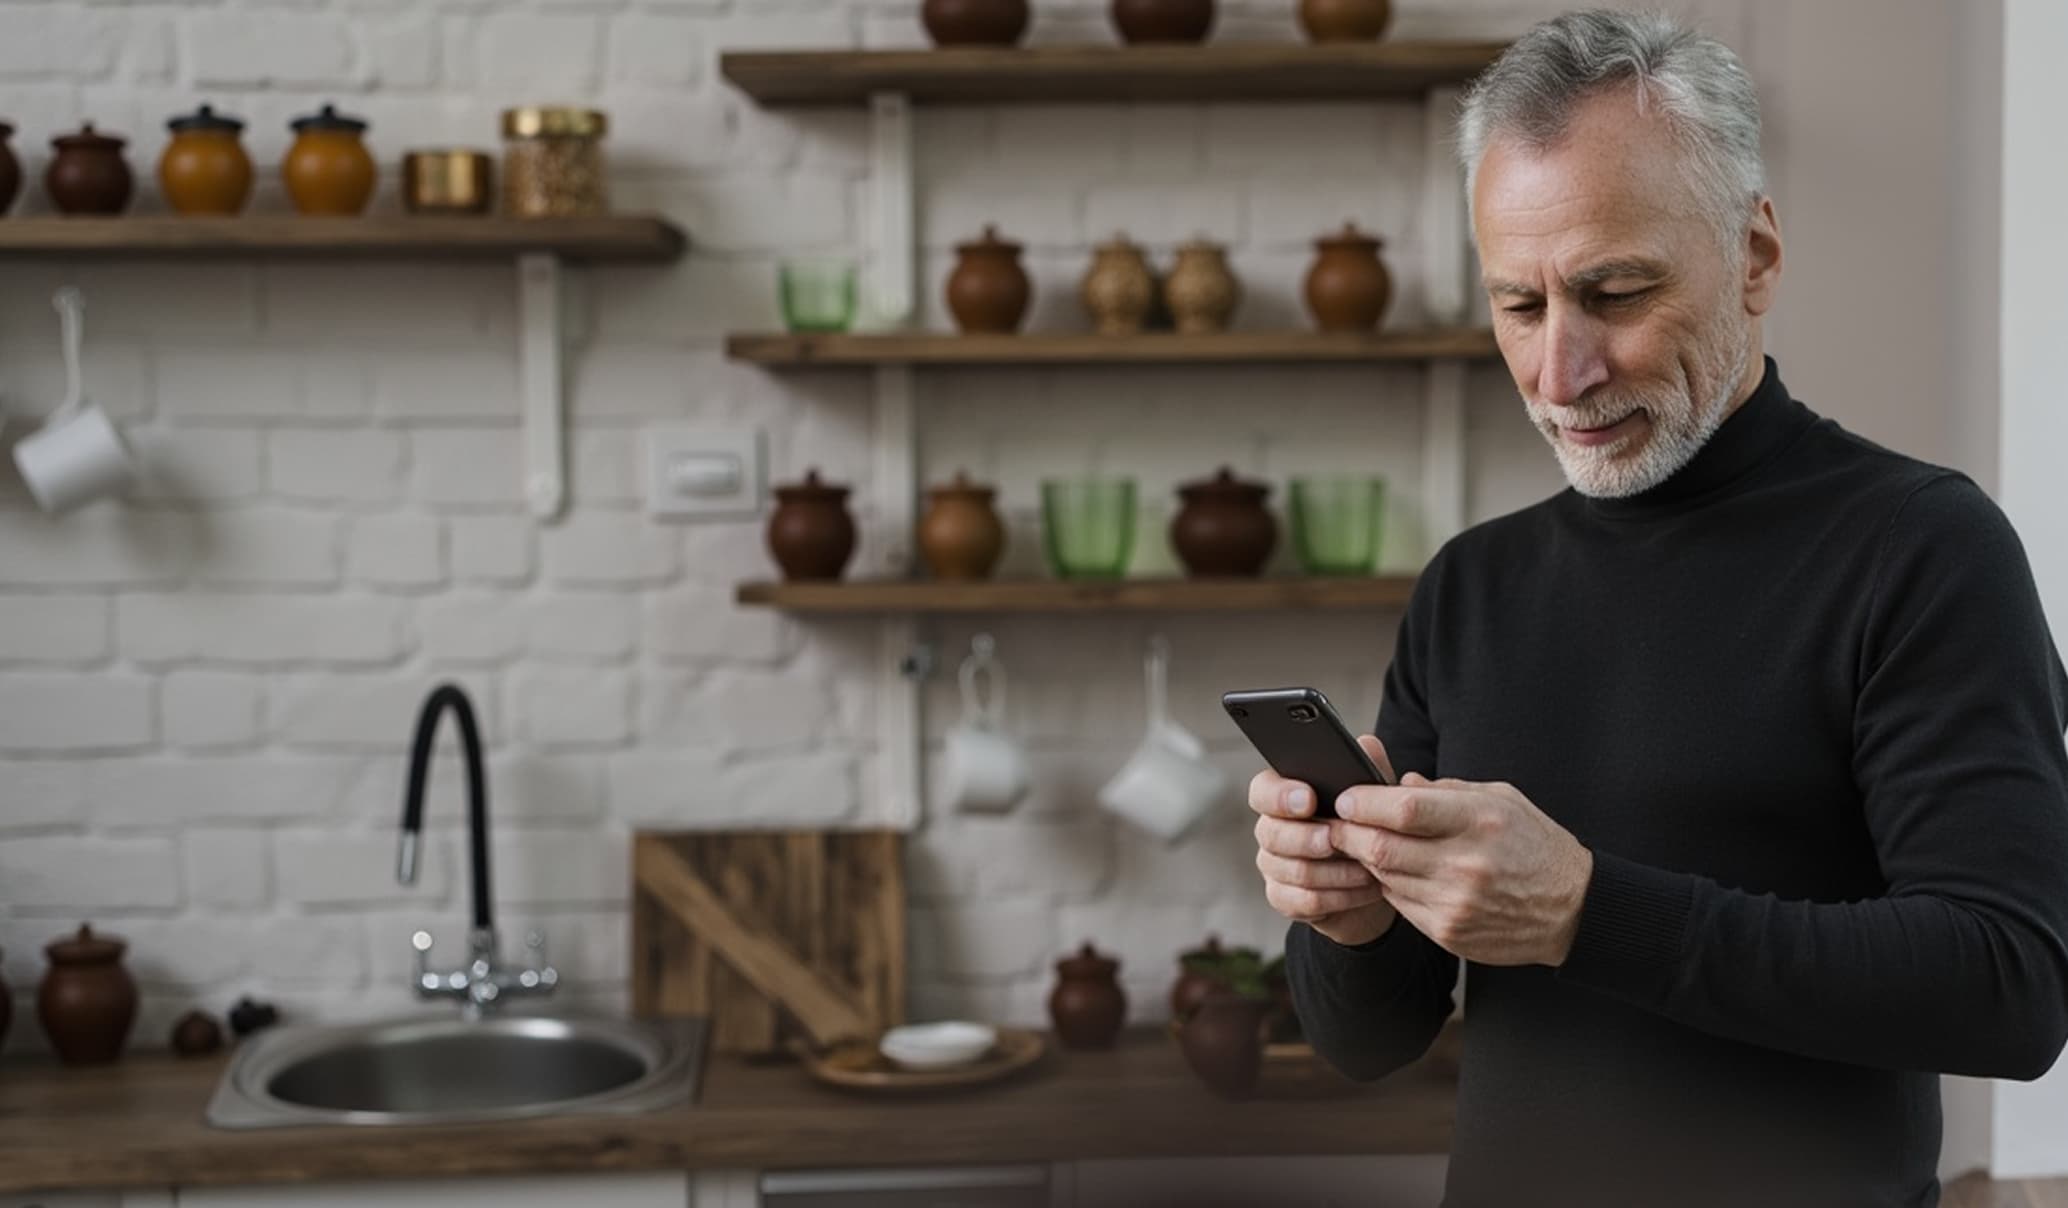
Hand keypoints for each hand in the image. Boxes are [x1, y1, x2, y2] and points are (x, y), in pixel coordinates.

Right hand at [1249, 735, 1399, 947]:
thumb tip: (1367, 744)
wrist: (1377, 883)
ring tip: (1367, 869)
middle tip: (1335, 840)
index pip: (1262, 790)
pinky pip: (1302, 901)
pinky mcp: (1285, 899)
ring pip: (1290, 869)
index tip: (1309, 799)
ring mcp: (1274, 867)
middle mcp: (1272, 830)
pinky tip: (1363, 891)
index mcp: (1285, 798)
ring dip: (1333, 871)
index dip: (1280, 795)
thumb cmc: (1368, 830)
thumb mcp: (1376, 798)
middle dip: (1306, 837)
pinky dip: (1337, 897)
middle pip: (1270, 833)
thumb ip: (1370, 770)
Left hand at [1330, 772, 1593, 966]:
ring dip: (1364, 859)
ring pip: (1383, 877)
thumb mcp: (1500, 800)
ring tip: (1358, 844)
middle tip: (1334, 823)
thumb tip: (1400, 782)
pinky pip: (1399, 903)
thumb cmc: (1533, 844)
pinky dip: (1387, 885)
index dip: (1364, 802)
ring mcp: (1455, 902)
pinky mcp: (1448, 931)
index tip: (1346, 796)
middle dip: (1347, 832)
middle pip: (1381, 847)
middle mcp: (1466, 864)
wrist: (1571, 909)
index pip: (1404, 809)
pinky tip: (1390, 872)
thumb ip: (1446, 789)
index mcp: (1479, 821)